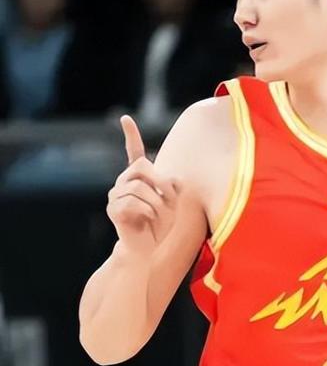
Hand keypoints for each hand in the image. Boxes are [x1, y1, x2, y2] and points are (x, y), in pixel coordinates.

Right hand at [106, 115, 179, 255]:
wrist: (149, 248)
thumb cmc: (162, 224)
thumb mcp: (173, 201)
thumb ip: (172, 185)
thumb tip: (171, 178)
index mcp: (139, 177)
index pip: (134, 152)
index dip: (131, 135)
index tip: (124, 118)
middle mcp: (125, 182)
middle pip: (140, 166)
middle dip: (159, 181)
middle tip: (170, 198)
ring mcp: (116, 195)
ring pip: (139, 187)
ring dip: (156, 202)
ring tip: (159, 214)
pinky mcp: (113, 209)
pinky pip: (133, 203)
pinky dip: (147, 212)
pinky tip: (147, 219)